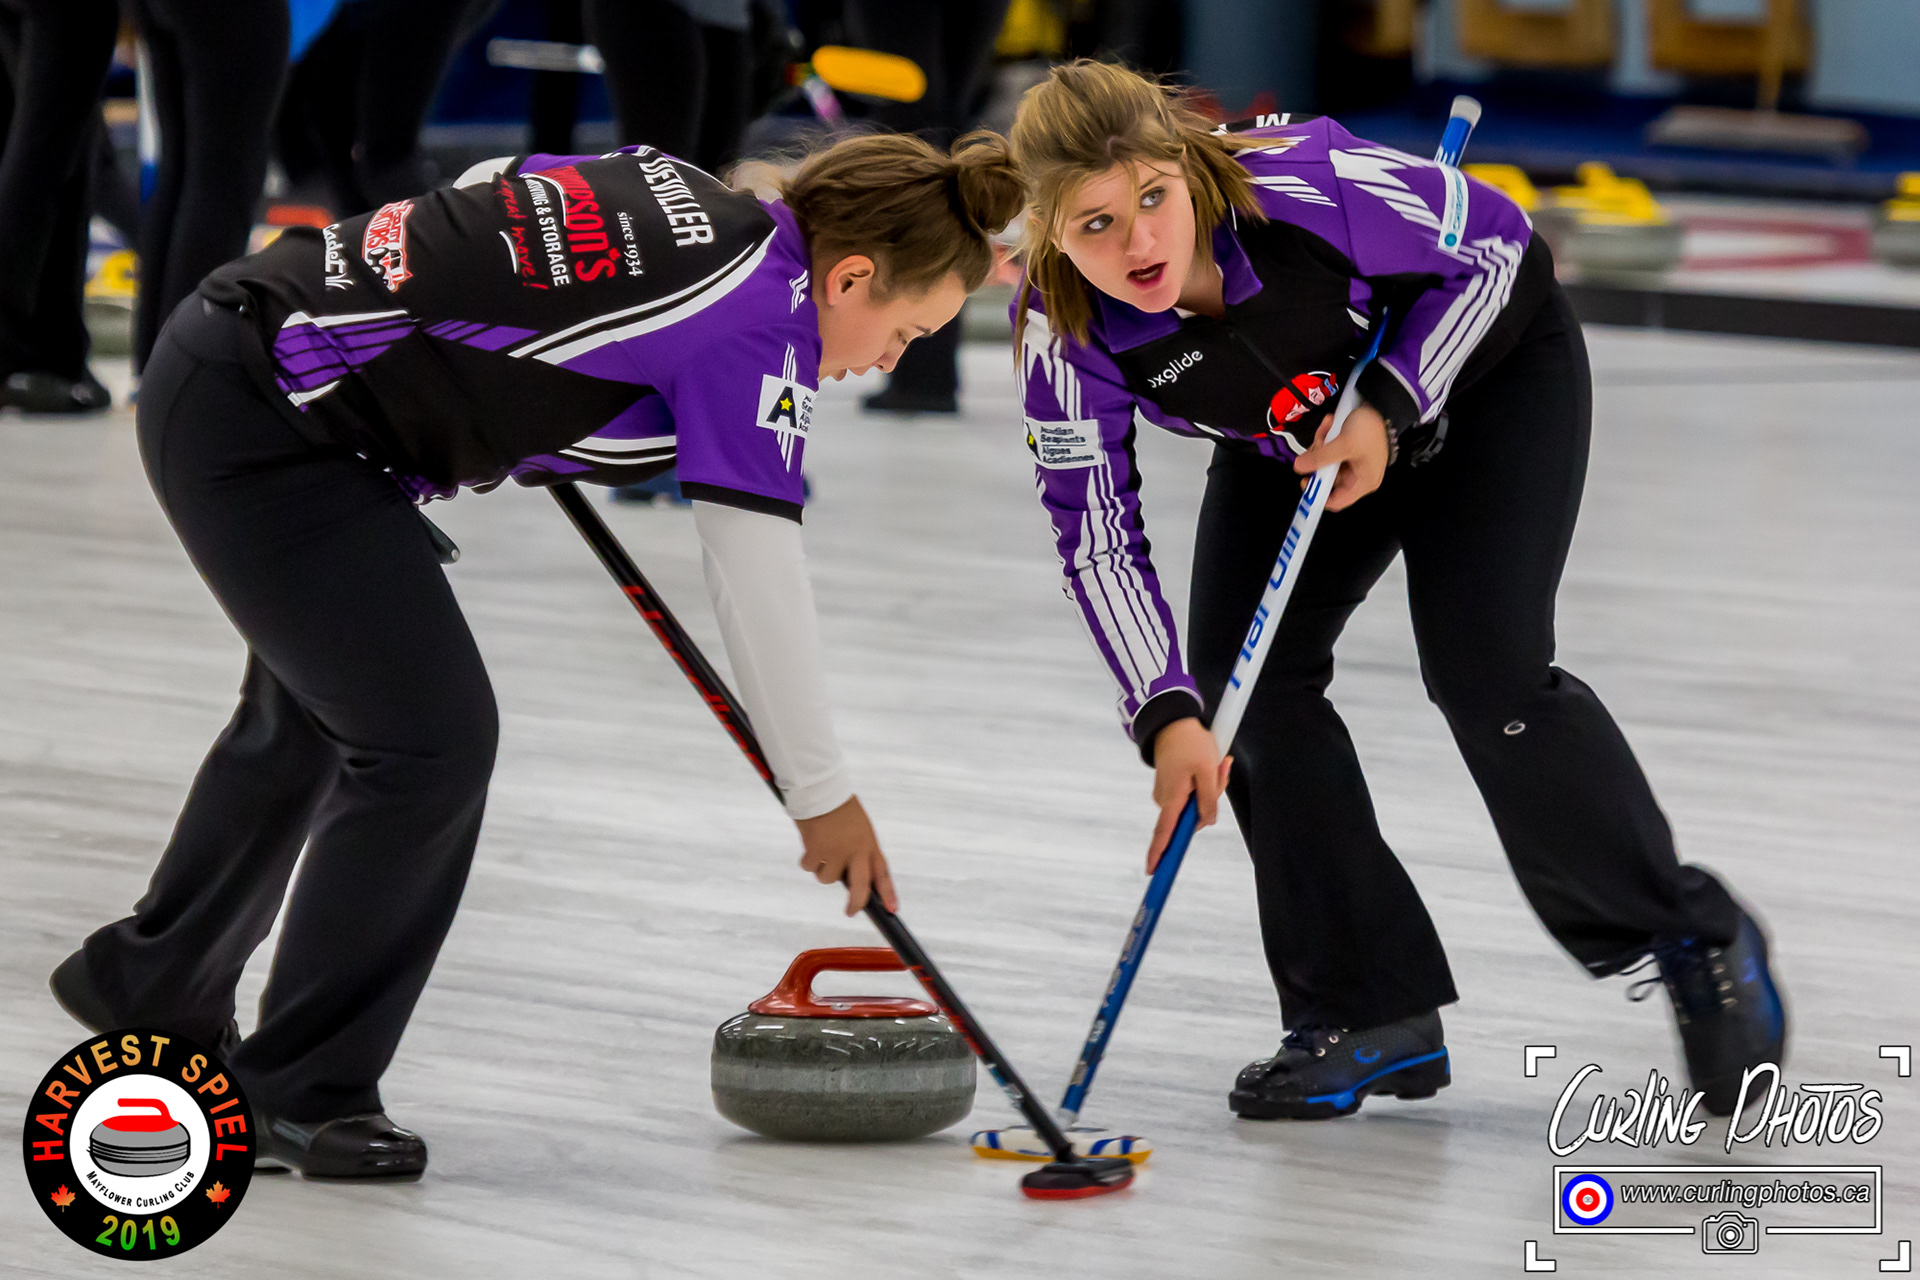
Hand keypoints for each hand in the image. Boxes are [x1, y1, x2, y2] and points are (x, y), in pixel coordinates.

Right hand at [794, 795, 898, 915]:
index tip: (892, 909)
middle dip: (856, 903)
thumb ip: (858, 852)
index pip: (882, 872)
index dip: (888, 892)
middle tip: (850, 912)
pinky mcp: (817, 850)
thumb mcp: (859, 830)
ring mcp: (836, 852)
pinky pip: (810, 868)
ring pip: (828, 879)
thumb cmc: (840, 809)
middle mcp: (856, 850)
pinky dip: (808, 860)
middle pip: (860, 887)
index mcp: (869, 843)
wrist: (821, 790)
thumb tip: (849, 878)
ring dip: (822, 869)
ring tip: (821, 848)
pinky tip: (810, 843)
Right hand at [1148, 717, 1231, 872]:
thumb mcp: (1208, 770)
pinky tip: (1205, 766)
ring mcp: (1166, 795)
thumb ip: (1210, 800)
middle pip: (1189, 820)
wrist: (1173, 722)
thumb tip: (1206, 822)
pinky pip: (1190, 798)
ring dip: (1208, 793)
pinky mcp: (1171, 789)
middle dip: (1208, 806)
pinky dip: (1202, 787)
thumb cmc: (1192, 744)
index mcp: (1172, 798)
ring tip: (1212, 764)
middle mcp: (1165, 800)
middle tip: (1220, 770)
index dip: (1160, 854)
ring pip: (1193, 807)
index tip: (1154, 872)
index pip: (1164, 833)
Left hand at [1293, 401, 1388, 511]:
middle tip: (1317, 445)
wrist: (1381, 403)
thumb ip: (1319, 457)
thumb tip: (1298, 467)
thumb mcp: (1343, 444)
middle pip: (1327, 479)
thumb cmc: (1368, 429)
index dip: (1318, 496)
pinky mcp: (1347, 450)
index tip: (1304, 480)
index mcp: (1362, 482)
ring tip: (1325, 429)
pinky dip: (1326, 438)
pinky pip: (1330, 450)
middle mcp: (1358, 476)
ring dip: (1321, 446)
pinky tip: (1329, 423)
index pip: (1336, 502)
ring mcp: (1352, 463)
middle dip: (1318, 461)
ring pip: (1325, 462)